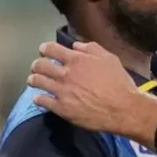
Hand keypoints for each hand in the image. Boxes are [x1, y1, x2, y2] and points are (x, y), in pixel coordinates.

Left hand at [28, 41, 156, 138]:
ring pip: (37, 82)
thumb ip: (91, 49)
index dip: (44, 49)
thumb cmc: (119, 83)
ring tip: (34, 81)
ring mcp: (62, 92)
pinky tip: (40, 98)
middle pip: (39, 65)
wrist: (123, 109)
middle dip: (36, 65)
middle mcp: (65, 74)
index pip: (50, 49)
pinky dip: (39, 98)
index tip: (44, 52)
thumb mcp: (110, 59)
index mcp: (76, 60)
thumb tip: (75, 46)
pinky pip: (41, 101)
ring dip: (33, 79)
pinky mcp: (61, 108)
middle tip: (38, 68)